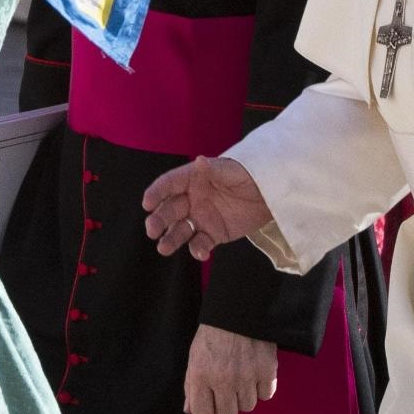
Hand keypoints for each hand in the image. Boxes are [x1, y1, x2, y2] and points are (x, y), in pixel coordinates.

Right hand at [143, 155, 272, 260]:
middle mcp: (191, 200)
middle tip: (151, 230)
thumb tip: (199, 161)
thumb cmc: (246, 175)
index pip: (169, 184)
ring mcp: (200, 219)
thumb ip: (213, 170)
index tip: (146, 202)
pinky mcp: (213, 235)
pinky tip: (200, 253)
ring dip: (171, 239)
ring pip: (180, 230)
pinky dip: (198, 249)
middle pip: (169, 210)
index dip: (157, 192)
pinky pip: (200, 243)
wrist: (267, 194)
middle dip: (159, 220)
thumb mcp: (230, 171)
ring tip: (163, 248)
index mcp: (191, 179)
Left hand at [183, 324, 279, 413]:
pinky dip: (262, 387)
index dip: (207, 412)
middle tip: (228, 386)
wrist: (239, 308)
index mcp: (201, 375)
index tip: (212, 404)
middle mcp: (223, 379)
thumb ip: (191, 385)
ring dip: (245, 395)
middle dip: (227, 403)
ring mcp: (246, 376)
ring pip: (248, 406)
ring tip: (242, 375)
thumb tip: (189, 410)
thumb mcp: (195, 356)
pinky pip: (266, 395)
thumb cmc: (214, 333)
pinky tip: (256, 372)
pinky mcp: (266, 370)